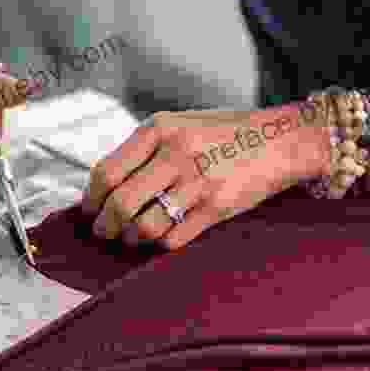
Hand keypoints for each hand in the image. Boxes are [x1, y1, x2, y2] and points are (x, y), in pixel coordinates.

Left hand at [81, 105, 330, 249]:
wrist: (279, 139)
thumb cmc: (224, 134)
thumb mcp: (180, 125)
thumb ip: (145, 150)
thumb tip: (105, 188)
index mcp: (159, 128)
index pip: (107, 172)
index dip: (91, 199)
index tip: (90, 211)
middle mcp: (176, 152)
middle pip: (121, 203)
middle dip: (104, 226)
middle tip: (103, 232)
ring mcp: (198, 180)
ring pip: (145, 227)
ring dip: (131, 239)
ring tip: (130, 238)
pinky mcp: (217, 206)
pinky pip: (174, 239)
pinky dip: (160, 245)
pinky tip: (160, 240)